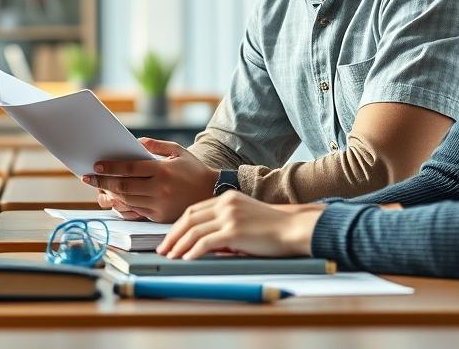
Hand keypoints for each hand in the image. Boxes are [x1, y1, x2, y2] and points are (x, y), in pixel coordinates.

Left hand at [81, 139, 218, 221]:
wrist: (213, 193)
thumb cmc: (193, 170)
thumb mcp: (178, 151)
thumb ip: (156, 145)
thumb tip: (135, 142)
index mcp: (162, 170)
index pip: (129, 169)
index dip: (109, 168)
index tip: (95, 166)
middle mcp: (159, 189)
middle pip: (123, 186)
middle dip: (102, 182)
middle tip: (87, 178)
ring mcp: (159, 205)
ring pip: (126, 201)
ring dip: (108, 195)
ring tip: (97, 188)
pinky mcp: (159, 217)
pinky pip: (134, 212)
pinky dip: (121, 206)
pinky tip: (113, 199)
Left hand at [158, 191, 323, 259]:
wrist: (295, 229)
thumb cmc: (273, 228)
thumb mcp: (244, 218)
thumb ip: (224, 224)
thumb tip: (203, 243)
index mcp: (226, 198)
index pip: (193, 210)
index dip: (178, 225)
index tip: (170, 237)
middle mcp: (225, 204)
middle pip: (188, 218)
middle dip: (173, 235)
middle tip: (163, 248)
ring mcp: (229, 216)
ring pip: (194, 231)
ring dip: (179, 245)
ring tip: (170, 256)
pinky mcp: (234, 231)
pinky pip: (206, 242)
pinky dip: (193, 251)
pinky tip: (186, 259)